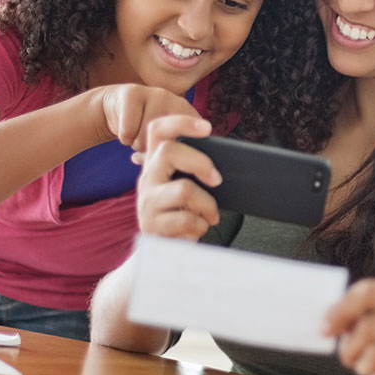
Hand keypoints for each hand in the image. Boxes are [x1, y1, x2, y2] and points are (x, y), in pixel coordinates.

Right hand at [92, 84, 200, 153]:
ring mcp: (156, 93)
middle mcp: (176, 100)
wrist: (118, 108)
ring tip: (138, 137)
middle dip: (154, 150)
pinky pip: (129, 130)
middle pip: (168, 140)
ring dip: (138, 144)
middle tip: (149, 147)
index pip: (189, 142)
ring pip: (147, 136)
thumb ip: (179, 153)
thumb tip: (188, 176)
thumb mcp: (166, 142)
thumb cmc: (146, 132)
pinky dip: (125, 138)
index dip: (176, 155)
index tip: (170, 162)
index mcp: (189, 114)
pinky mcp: (133, 92)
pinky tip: (126, 132)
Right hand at [135, 115, 220, 240]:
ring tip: (209, 215)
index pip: (158, 130)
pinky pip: (186, 220)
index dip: (181, 123)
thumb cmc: (180, 213)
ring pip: (184, 189)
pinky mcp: (150, 225)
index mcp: (155, 162)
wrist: (162, 252)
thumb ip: (194, 169)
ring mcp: (146, 201)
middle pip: (169, 152)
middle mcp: (147, 177)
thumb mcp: (183, 185)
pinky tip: (196, 230)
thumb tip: (228, 162)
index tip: (207, 128)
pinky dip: (200, 226)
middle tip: (217, 180)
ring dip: (207, 205)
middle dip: (201, 163)